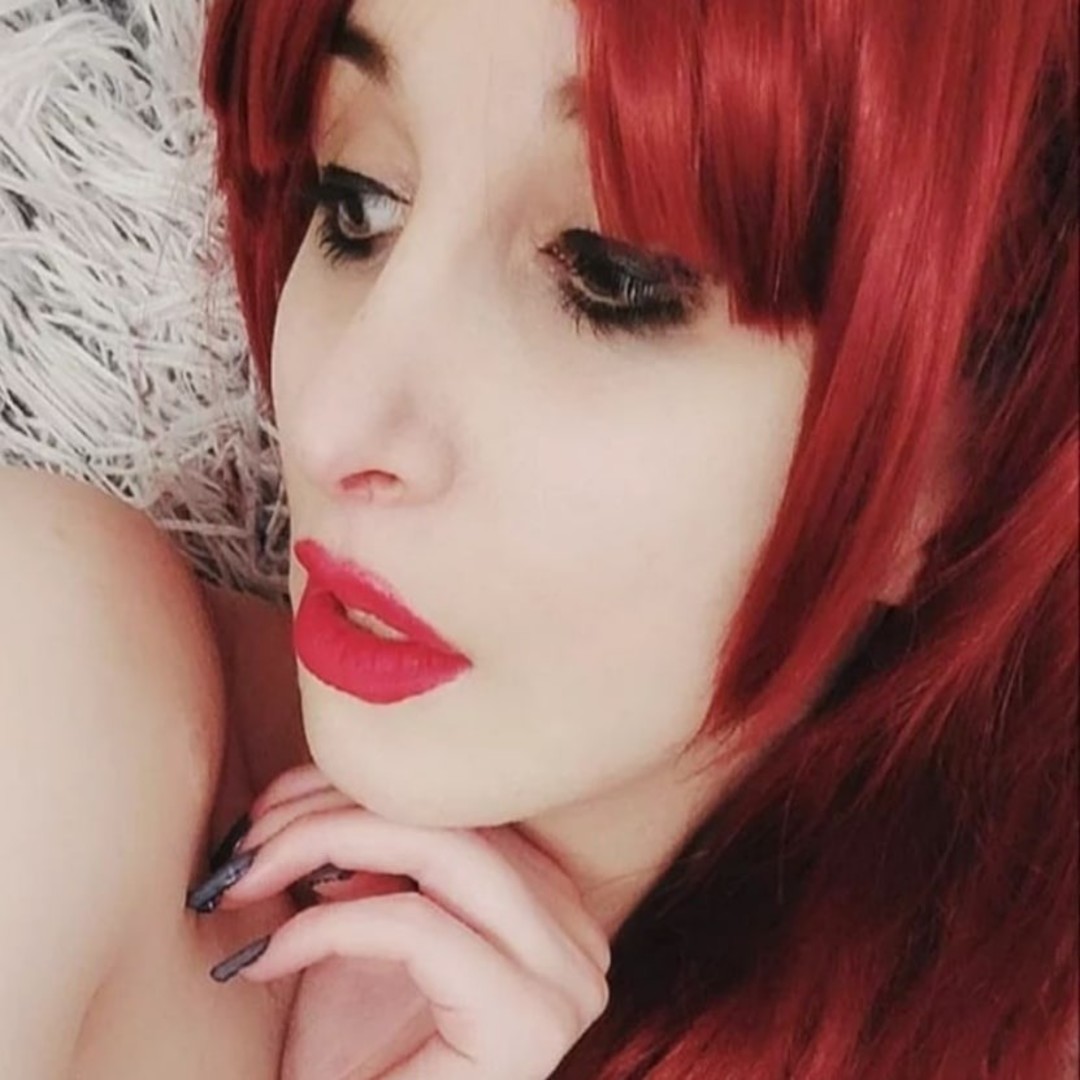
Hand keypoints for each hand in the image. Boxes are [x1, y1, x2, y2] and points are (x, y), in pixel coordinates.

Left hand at [197, 765, 611, 1078]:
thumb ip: (368, 858)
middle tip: (244, 845)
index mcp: (551, 902)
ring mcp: (565, 977)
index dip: (356, 788)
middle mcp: (576, 933)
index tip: (268, 808)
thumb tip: (313, 785)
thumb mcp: (365, 929)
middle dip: (333, 812)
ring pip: (442, 851)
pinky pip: (416, 927)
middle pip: (451, 818)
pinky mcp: (527, 1022)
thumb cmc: (359, 1056)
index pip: (455, 806)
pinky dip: (327, 927)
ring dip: (323, 849)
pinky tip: (268, 956)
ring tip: (247, 880)